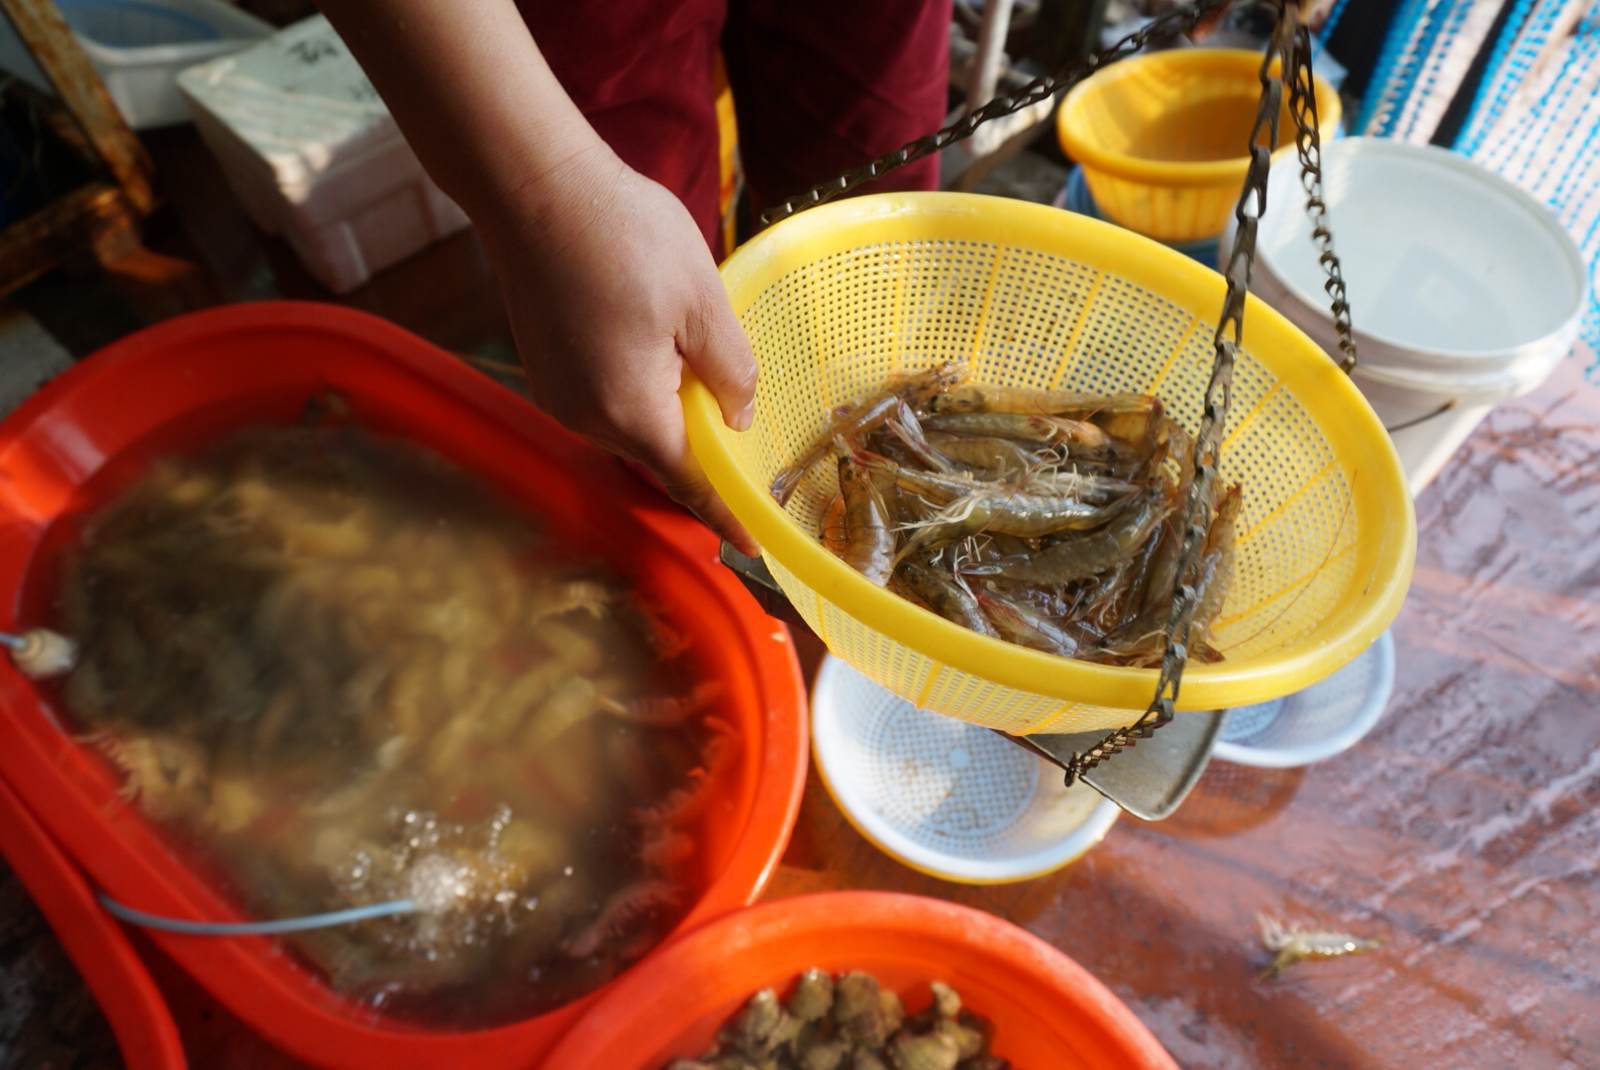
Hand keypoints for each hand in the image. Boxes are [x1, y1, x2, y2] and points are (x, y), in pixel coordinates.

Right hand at [478, 144, 759, 552]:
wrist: (536, 187)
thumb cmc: (624, 235)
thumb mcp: (704, 303)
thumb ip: (731, 373)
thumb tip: (738, 420)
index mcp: (631, 412)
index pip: (689, 483)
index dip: (725, 513)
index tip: (752, 543)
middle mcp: (586, 418)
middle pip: (660, 454)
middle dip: (701, 442)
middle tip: (738, 408)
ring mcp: (559, 395)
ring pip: (632, 424)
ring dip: (668, 407)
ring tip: (693, 351)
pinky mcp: (546, 369)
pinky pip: (605, 399)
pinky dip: (637, 386)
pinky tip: (654, 338)